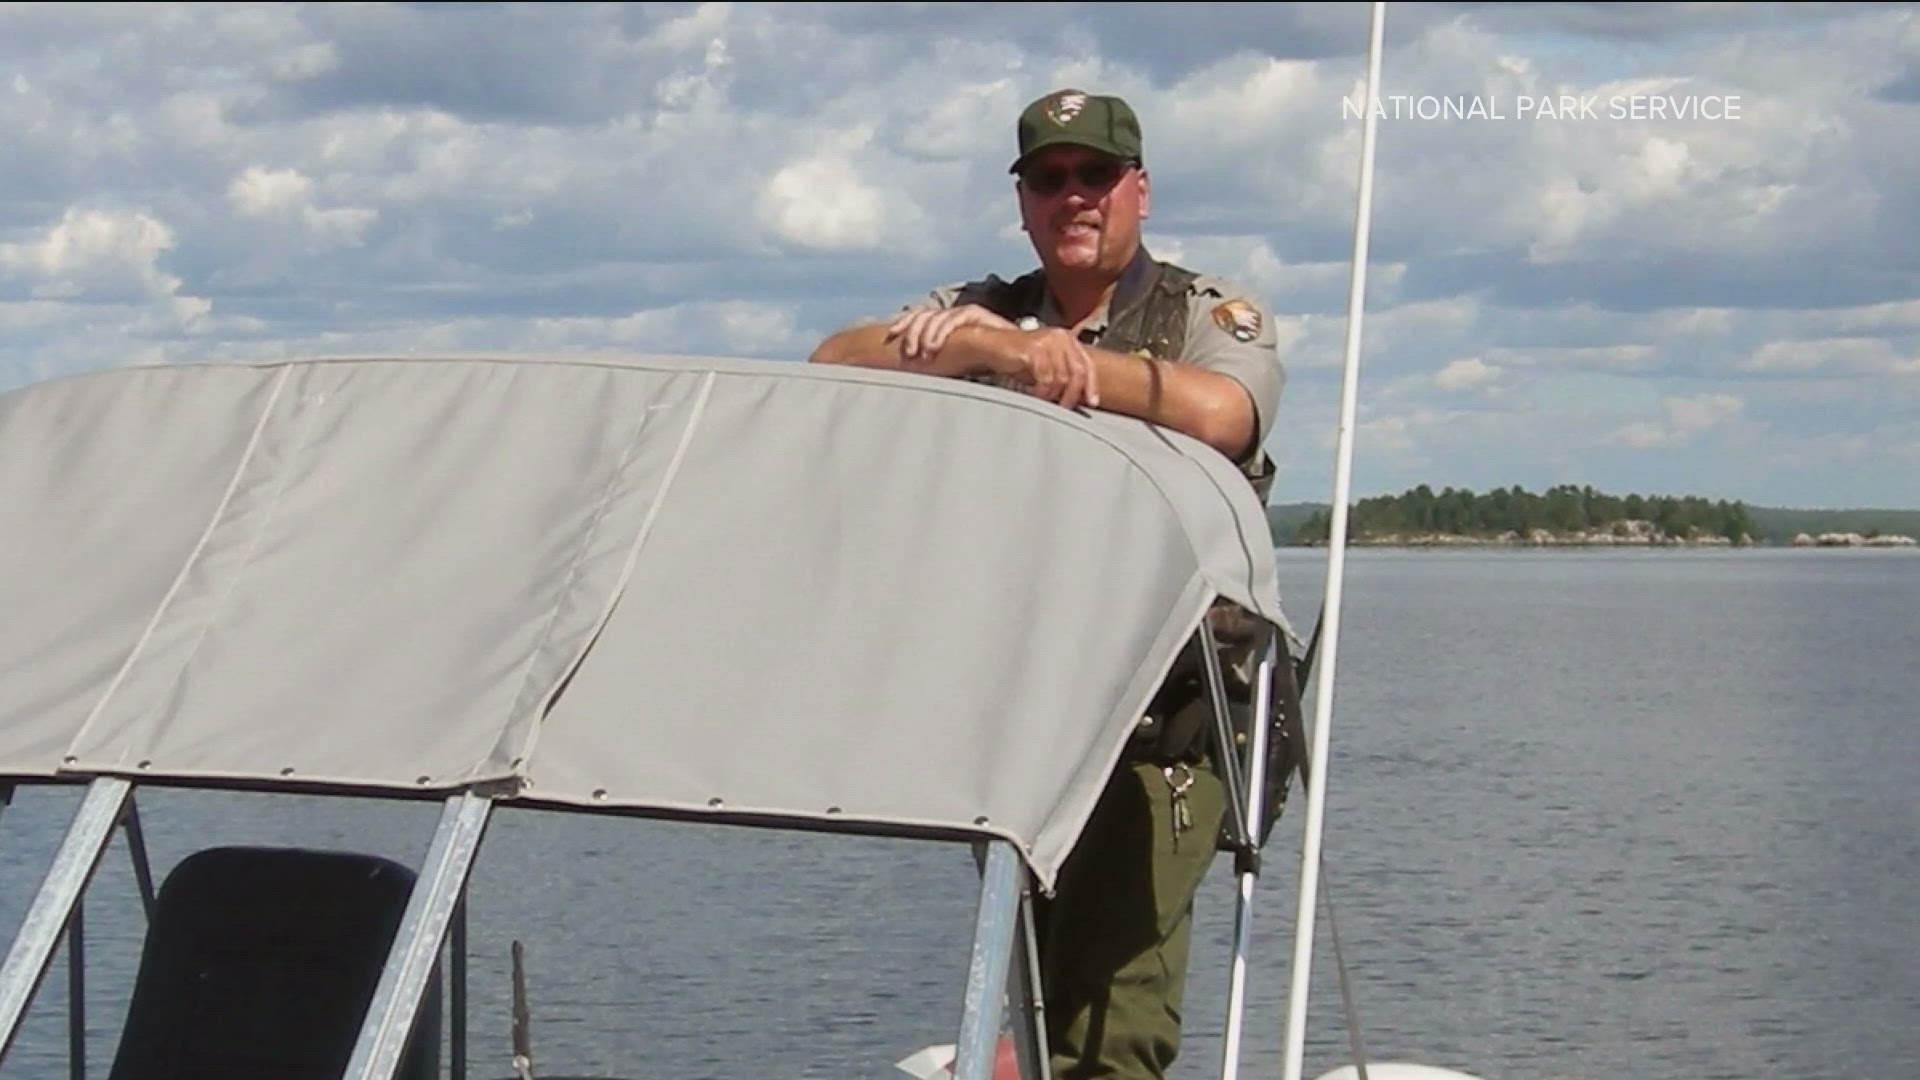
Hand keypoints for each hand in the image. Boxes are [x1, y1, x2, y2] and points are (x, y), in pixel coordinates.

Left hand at [886, 304, 1015, 362]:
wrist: (1015, 357)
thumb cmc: (982, 363)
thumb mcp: (951, 361)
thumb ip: (935, 360)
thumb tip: (911, 369)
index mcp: (943, 322)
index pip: (918, 315)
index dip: (903, 323)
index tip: (891, 336)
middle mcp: (951, 314)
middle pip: (923, 314)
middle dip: (912, 333)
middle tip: (910, 354)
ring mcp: (963, 313)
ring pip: (936, 317)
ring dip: (926, 335)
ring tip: (924, 354)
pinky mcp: (976, 315)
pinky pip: (954, 318)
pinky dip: (942, 331)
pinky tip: (935, 346)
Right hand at [1004, 327, 1099, 410]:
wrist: (993, 345)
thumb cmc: (1019, 356)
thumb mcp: (1047, 365)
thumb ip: (1064, 375)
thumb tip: (1078, 397)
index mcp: (1067, 339)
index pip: (1087, 364)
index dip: (1091, 385)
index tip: (1091, 402)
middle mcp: (1061, 337)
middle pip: (1078, 372)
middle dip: (1073, 394)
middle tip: (1066, 407)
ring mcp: (1048, 342)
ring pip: (1063, 377)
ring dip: (1054, 394)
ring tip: (1046, 399)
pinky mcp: (1034, 349)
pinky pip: (1046, 377)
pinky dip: (1043, 390)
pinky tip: (1037, 394)